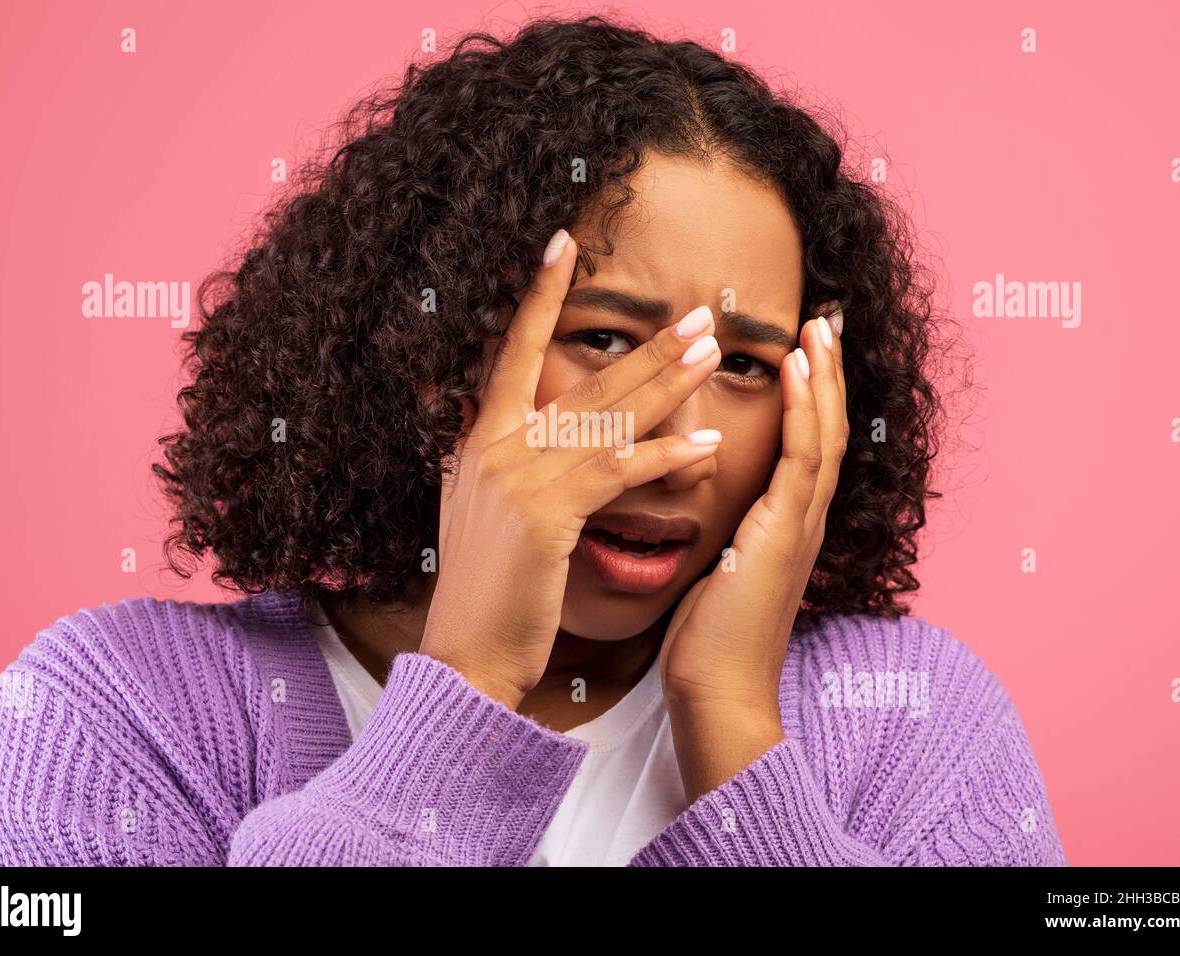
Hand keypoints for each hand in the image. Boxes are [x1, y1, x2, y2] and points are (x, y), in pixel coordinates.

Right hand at [419, 228, 726, 709]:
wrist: (467, 652)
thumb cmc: (488, 589)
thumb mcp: (482, 510)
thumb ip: (504, 460)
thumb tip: (521, 421)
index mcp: (479, 439)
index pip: (511, 351)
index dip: (537, 296)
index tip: (563, 244)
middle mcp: (495, 446)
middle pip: (583, 380)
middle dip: (646, 345)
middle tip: (698, 312)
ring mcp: (519, 477)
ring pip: (608, 417)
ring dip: (667, 382)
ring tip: (712, 352)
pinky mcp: (547, 514)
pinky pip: (619, 472)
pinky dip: (666, 454)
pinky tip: (709, 441)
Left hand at [656, 304, 848, 800]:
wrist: (717, 695)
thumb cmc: (705, 642)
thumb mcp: (712, 570)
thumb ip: (718, 533)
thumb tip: (687, 504)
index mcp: (782, 525)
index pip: (803, 445)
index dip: (806, 396)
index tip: (798, 348)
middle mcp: (800, 518)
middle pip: (826, 428)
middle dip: (825, 373)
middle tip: (823, 319)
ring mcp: (800, 525)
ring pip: (825, 432)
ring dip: (822, 375)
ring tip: (818, 325)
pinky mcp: (786, 533)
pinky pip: (803, 457)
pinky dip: (806, 408)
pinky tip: (798, 367)